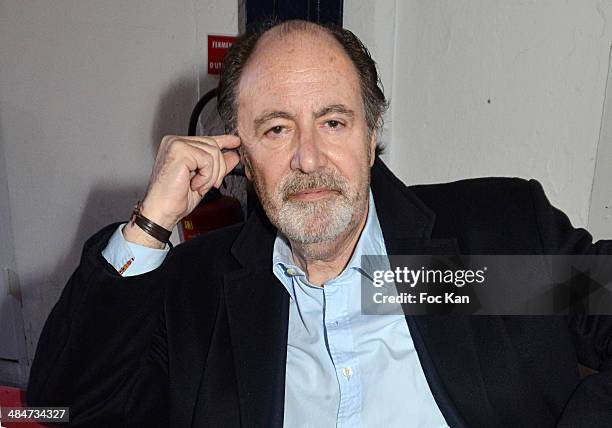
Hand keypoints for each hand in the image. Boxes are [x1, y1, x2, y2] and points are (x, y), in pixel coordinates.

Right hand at [124, 135, 240, 247]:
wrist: (162, 211)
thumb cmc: (175, 199)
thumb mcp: (204, 180)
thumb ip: (217, 166)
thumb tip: (233, 156)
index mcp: (178, 147)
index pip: (207, 139)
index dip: (223, 141)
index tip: (235, 142)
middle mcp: (175, 142)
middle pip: (213, 146)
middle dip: (218, 169)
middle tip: (208, 185)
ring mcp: (176, 144)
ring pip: (213, 153)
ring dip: (211, 175)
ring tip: (198, 186)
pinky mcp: (179, 151)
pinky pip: (207, 160)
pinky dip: (206, 176)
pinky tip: (194, 184)